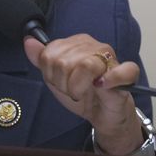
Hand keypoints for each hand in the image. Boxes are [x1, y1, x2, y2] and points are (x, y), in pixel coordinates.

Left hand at [24, 35, 143, 154]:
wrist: (101, 114)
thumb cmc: (80, 92)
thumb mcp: (54, 77)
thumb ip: (41, 59)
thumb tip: (28, 41)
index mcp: (75, 43)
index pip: (49, 53)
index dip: (50, 73)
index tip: (59, 82)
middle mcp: (92, 46)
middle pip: (63, 62)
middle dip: (63, 84)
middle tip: (72, 90)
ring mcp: (110, 58)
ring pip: (85, 66)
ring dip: (78, 87)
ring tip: (82, 92)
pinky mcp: (126, 73)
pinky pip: (121, 70)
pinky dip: (110, 80)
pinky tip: (102, 86)